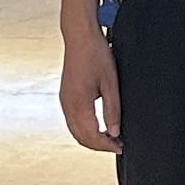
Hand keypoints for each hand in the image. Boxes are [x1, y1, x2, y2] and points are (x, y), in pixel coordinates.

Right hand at [60, 23, 120, 152]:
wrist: (79, 36)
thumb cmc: (96, 55)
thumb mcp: (110, 83)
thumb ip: (112, 110)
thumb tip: (114, 132)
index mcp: (79, 103)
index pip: (91, 136)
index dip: (106, 146)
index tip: (120, 147)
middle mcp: (67, 105)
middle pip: (81, 137)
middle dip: (99, 146)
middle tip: (117, 146)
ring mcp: (64, 101)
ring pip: (75, 131)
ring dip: (91, 139)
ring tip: (110, 139)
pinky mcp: (65, 96)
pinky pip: (72, 121)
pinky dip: (84, 130)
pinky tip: (98, 128)